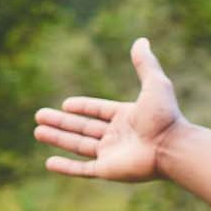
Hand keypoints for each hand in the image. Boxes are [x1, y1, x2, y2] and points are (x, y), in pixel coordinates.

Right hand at [34, 38, 185, 182]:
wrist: (173, 147)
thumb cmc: (165, 117)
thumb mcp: (155, 84)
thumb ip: (145, 64)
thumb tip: (141, 40)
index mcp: (127, 117)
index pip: (99, 111)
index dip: (83, 107)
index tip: (65, 104)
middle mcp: (119, 136)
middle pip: (84, 128)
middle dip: (61, 122)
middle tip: (39, 116)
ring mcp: (112, 154)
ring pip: (79, 146)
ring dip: (58, 138)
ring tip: (37, 131)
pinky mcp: (108, 170)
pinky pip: (82, 169)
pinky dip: (66, 167)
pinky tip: (49, 162)